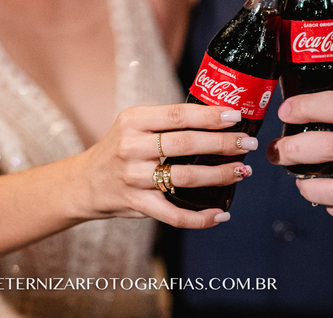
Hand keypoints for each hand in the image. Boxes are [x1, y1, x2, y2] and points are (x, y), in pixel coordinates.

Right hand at [70, 103, 253, 228]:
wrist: (84, 182)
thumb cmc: (118, 148)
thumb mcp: (133, 124)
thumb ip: (165, 121)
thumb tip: (215, 116)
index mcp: (133, 120)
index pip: (178, 115)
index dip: (210, 116)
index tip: (236, 115)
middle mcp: (132, 146)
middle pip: (186, 144)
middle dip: (223, 143)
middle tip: (248, 144)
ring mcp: (134, 177)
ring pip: (185, 177)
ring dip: (219, 175)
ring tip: (241, 171)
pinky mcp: (137, 203)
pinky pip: (174, 214)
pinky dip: (200, 217)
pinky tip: (221, 213)